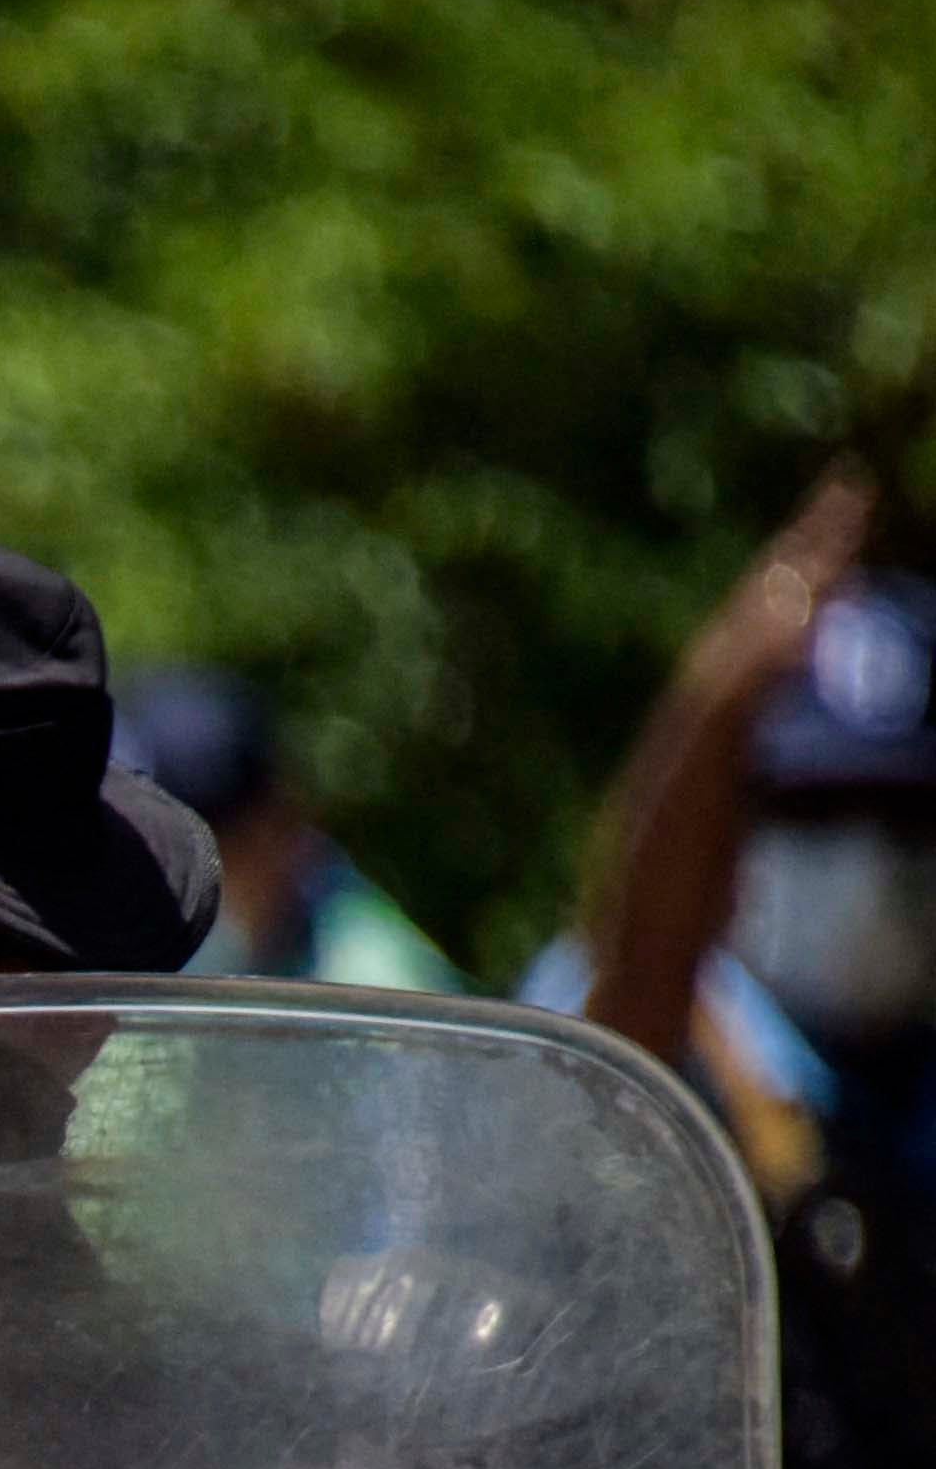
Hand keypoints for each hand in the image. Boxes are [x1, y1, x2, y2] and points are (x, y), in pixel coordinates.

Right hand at [581, 467, 883, 1057]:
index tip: (819, 549)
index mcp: (682, 760)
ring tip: (842, 524)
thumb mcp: (704, 877)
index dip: (777, 599)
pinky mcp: (688, 778)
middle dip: (794, 558)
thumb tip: (731, 867)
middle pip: (741, 629)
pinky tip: (810, 604)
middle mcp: (676, 744)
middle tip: (847, 487)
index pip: (738, 657)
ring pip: (740, 646)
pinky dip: (769, 647)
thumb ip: (716, 842)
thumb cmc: (660, 948)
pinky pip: (735, 694)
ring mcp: (676, 759)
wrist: (622, 981)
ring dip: (791, 582)